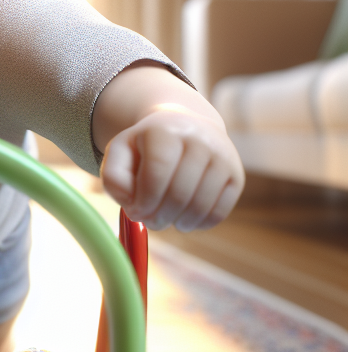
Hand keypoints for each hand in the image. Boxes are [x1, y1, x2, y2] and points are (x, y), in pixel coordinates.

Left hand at [100, 107, 243, 230]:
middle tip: (150, 221)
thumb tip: (133, 204)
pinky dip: (198, 224)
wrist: (183, 127)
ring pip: (200, 206)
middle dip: (159, 217)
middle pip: (179, 194)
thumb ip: (114, 178)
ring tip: (165, 220)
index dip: (144, 201)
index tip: (135, 212)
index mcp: (165, 131)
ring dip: (178, 223)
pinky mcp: (236, 175)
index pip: (157, 173)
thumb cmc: (146, 147)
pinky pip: (219, 213)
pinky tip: (184, 219)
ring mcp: (222, 157)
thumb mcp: (120, 153)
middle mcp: (199, 139)